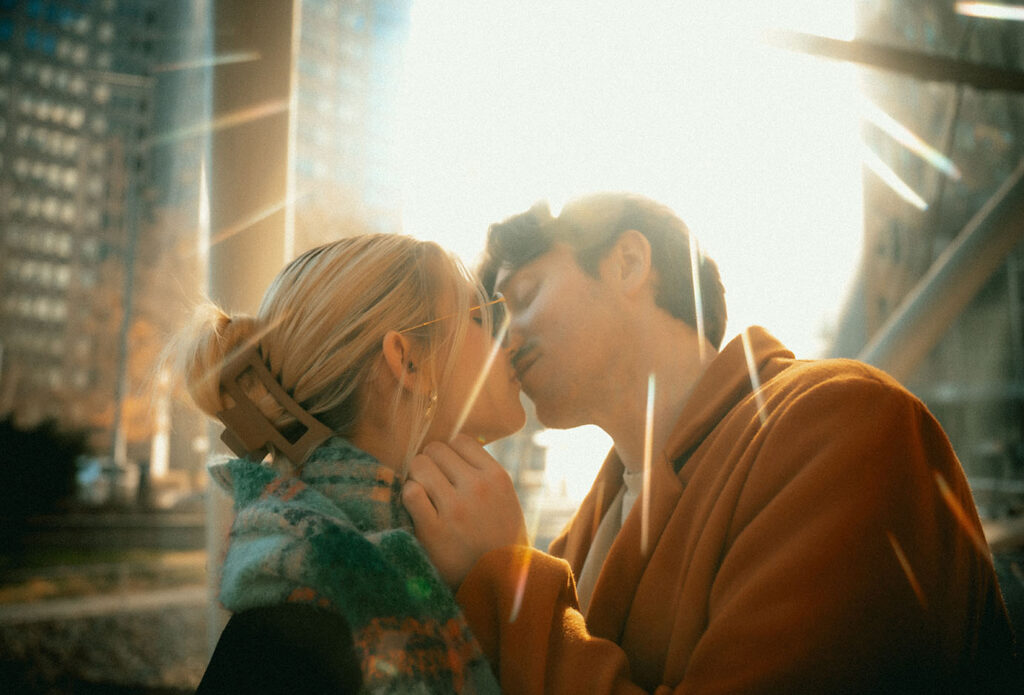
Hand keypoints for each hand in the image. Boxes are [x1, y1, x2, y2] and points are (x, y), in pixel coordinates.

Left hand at [403, 434, 527, 588]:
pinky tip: (417, 509)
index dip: (450, 454)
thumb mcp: (505, 499)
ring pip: (419, 465)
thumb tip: (450, 446)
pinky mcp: (434, 531)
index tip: (448, 471)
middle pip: (436, 449)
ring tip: (424, 496)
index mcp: (497, 477)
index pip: (460, 440)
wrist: (500, 583)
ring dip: (417, 478)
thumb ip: (483, 472)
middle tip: (432, 484)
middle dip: (431, 464)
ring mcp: (455, 509)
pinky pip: (410, 493)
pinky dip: (409, 497)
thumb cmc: (499, 538)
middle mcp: (477, 488)